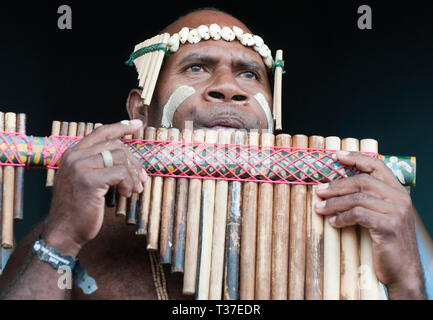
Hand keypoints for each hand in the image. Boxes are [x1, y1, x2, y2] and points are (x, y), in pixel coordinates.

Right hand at [42, 120, 146, 256]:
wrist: (64, 231)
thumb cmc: (79, 208)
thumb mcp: (87, 180)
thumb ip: (100, 165)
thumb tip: (128, 157)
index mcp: (73, 154)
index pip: (101, 132)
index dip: (121, 127)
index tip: (137, 125)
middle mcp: (74, 156)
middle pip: (115, 145)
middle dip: (133, 161)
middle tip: (142, 177)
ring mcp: (79, 167)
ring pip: (119, 157)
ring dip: (132, 174)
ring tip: (134, 189)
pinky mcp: (88, 180)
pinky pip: (120, 173)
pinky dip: (128, 183)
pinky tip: (126, 194)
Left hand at [315, 151, 425, 298]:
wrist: (403, 271)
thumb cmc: (387, 242)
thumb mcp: (381, 216)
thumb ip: (369, 199)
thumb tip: (336, 187)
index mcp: (398, 191)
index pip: (377, 165)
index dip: (356, 158)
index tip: (336, 156)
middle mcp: (400, 198)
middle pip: (362, 181)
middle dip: (337, 185)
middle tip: (318, 190)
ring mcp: (397, 212)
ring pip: (358, 198)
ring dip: (334, 203)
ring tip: (319, 208)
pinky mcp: (389, 227)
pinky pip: (359, 215)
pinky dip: (342, 217)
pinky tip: (333, 222)